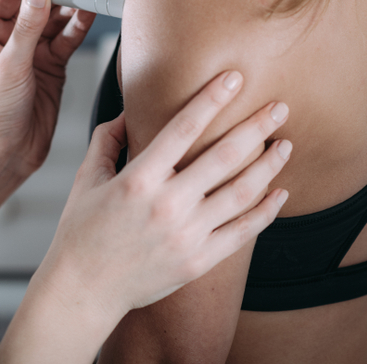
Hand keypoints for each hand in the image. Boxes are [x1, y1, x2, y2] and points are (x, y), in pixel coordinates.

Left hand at [0, 0, 96, 178]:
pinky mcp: (52, 64)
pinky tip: (90, 13)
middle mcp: (9, 36)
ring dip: (73, 5)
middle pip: (37, 1)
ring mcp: (32, 49)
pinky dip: (80, 26)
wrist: (5, 155)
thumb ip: (27, 29)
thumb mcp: (8, 67)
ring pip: (56, 18)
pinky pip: (68, 38)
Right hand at [0, 71, 289, 361]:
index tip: (234, 77)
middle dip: (256, 126)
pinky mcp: (199, 260)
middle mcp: (167, 205)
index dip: (212, 98)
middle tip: (279, 107)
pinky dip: (266, 211)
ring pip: (241, 193)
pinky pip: (243, 232)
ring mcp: (187, 235)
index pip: (184, 127)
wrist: (84, 289)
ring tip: (285, 145)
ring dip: (269, 165)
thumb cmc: (81, 231)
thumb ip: (107, 140)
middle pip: (225, 156)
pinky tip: (280, 192)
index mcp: (138, 179)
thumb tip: (129, 113)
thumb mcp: (86, 178)